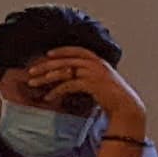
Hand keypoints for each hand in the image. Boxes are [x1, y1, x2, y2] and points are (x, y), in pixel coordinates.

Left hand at [24, 45, 145, 132]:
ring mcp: (93, 73)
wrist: (126, 106)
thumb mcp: (100, 79)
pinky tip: (48, 97)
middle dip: (45, 65)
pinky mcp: (91, 84)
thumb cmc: (112, 95)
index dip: (61, 51)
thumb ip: (87, 74)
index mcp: (98, 61)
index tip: (47, 54)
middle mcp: (95, 64)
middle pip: (65, 61)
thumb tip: (70, 75)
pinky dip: (56, 91)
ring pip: (63, 72)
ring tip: (33, 83)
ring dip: (45, 78)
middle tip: (31, 71)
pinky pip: (68, 85)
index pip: (77, 50)